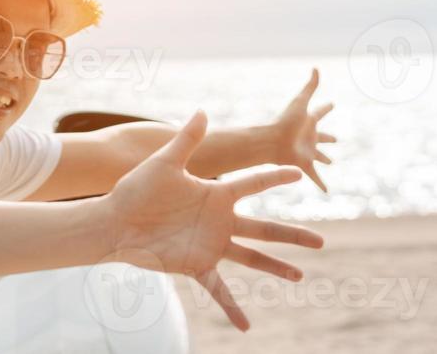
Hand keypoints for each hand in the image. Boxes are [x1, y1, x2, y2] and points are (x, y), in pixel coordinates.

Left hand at [103, 112, 323, 330]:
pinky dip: (232, 308)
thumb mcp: (164, 162)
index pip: (253, 184)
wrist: (115, 221)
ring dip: (276, 267)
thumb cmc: (136, 189)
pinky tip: (247, 326)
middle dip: (293, 235)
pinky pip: (218, 289)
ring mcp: (211, 245)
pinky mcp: (196, 265)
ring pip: (252, 258)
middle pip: (265, 228)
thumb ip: (186, 140)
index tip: (300, 172)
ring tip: (301, 277)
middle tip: (321, 241)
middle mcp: (219, 220)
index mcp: (215, 194)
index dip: (276, 177)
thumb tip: (203, 110)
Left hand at [268, 68, 336, 190]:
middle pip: (322, 136)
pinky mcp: (305, 164)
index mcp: (309, 121)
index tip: (332, 103)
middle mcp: (309, 136)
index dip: (327, 107)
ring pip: (320, 156)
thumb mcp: (300, 102)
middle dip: (329, 137)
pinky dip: (321, 183)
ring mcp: (308, 151)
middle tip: (337, 139)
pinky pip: (316, 176)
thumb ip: (309, 86)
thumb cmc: (285, 121)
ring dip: (325, 159)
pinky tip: (327, 191)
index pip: (320, 111)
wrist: (271, 141)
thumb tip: (316, 67)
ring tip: (331, 162)